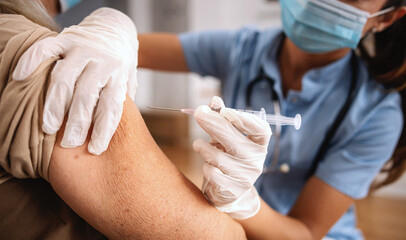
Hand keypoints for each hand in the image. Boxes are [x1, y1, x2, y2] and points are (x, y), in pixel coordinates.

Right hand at [12, 8, 138, 154]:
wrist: (117, 30)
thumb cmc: (121, 64)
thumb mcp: (129, 82)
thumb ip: (122, 102)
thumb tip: (114, 133)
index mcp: (119, 75)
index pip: (112, 106)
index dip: (103, 130)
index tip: (94, 149)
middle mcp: (103, 62)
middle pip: (87, 95)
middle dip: (78, 122)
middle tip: (69, 143)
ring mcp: (84, 49)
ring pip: (65, 78)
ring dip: (55, 104)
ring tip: (49, 128)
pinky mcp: (67, 38)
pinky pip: (45, 49)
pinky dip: (31, 62)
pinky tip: (21, 78)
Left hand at [193, 96, 271, 218]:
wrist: (228, 191)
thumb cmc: (227, 156)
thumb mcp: (225, 136)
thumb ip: (221, 118)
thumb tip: (215, 100)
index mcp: (259, 144)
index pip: (260, 129)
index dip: (244, 119)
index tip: (225, 111)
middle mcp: (256, 160)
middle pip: (234, 139)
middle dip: (213, 123)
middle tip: (199, 112)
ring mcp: (245, 176)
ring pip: (217, 156)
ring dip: (202, 147)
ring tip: (197, 145)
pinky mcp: (232, 190)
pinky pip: (212, 173)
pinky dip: (205, 167)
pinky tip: (207, 166)